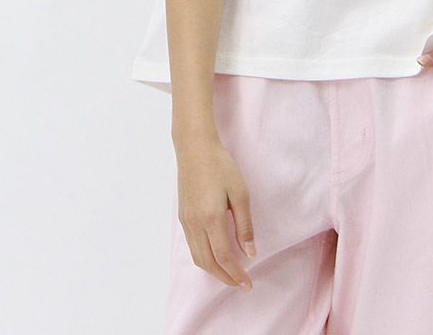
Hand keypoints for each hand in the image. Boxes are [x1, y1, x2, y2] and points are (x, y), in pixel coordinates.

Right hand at [175, 136, 256, 291]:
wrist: (194, 149)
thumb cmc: (221, 166)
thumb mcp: (240, 192)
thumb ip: (244, 225)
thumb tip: (249, 253)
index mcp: (211, 219)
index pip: (224, 257)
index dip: (236, 274)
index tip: (248, 284)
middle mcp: (195, 224)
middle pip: (208, 263)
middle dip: (224, 278)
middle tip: (241, 284)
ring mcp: (186, 222)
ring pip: (198, 257)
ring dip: (213, 270)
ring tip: (230, 274)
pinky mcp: (183, 217)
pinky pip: (192, 246)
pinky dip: (204, 257)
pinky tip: (216, 255)